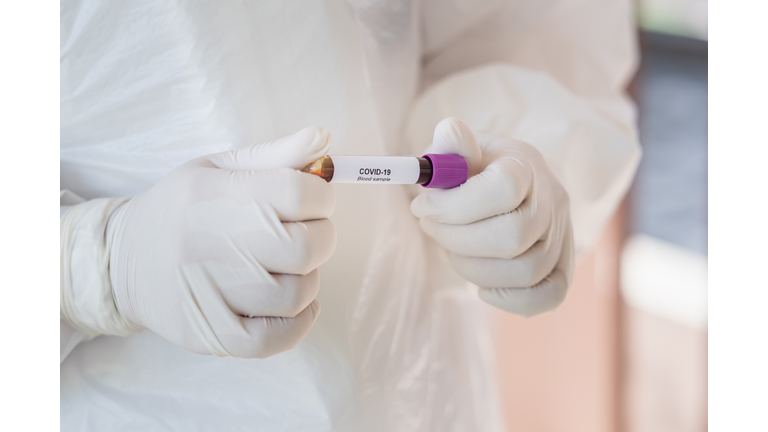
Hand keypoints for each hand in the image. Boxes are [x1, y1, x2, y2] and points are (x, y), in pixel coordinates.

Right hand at [107, 127, 335, 357]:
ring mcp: (206, 295)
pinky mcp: (209, 334)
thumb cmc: (182, 209)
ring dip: (308, 277)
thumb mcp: (218, 169)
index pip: (297, 192)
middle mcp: (206, 244)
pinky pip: (276, 339)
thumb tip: (324, 138)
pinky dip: (300, 322)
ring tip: (289, 266)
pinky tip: (295, 303)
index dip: (321, 195)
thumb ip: (275, 155)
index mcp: (211, 195)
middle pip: (303, 247)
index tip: (313, 199)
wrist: (123, 261)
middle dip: (321, 237)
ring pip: (296, 293)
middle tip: (304, 233)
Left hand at [411, 118, 573, 316]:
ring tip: (450, 248)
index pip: (504, 188)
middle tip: (430, 227)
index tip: (422, 206)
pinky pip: (549, 295)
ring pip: (525, 271)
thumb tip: (451, 133)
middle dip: (457, 239)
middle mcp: (551, 200)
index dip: (455, 205)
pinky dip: (510, 298)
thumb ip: (452, 144)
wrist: (511, 182)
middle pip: (513, 236)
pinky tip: (481, 283)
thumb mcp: (460, 149)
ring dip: (472, 268)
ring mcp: (561, 236)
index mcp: (525, 165)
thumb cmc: (475, 168)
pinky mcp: (561, 267)